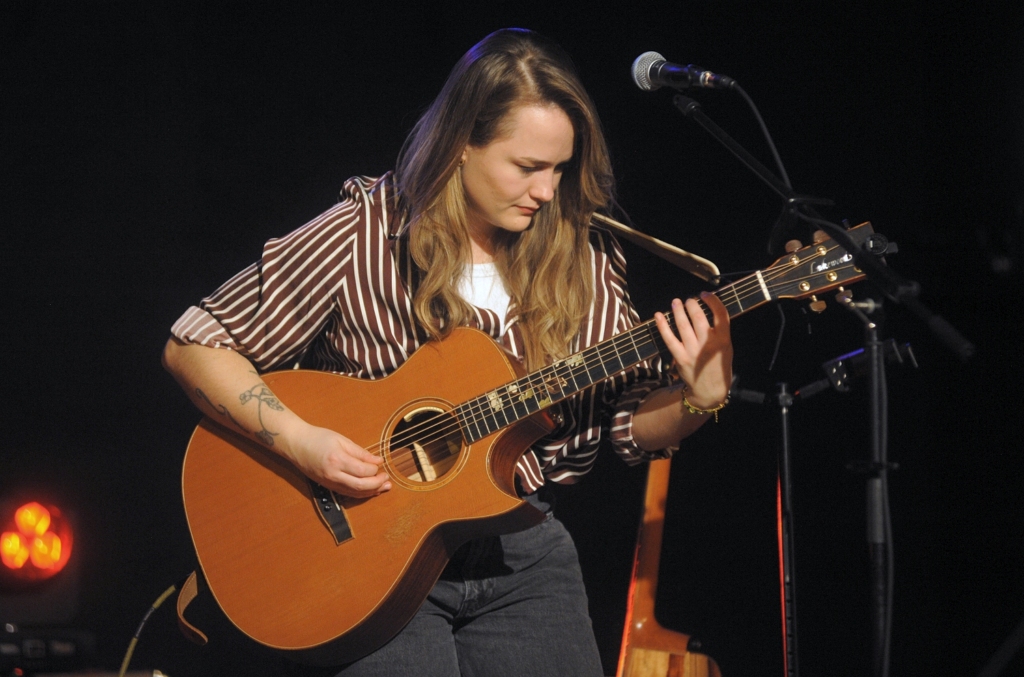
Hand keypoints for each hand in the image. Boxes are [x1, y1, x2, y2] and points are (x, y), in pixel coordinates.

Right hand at [284, 423, 391, 497]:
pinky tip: (370, 489)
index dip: (375, 470)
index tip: (381, 464)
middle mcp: (333, 475)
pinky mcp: (327, 486)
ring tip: (384, 486)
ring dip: (372, 491)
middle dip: (377, 484)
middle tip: (387, 478)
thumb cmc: (318, 438)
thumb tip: (377, 461)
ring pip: (355, 493)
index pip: (362, 471)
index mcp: (337, 460)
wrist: (296, 444)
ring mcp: (329, 482)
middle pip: (360, 486)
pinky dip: (360, 493)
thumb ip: (360, 452)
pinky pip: (347, 493)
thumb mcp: (341, 440)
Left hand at [653, 292, 733, 409]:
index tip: (705, 294)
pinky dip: (662, 326)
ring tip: (675, 302)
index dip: (712, 300)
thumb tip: (708, 309)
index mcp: (724, 340)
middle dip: (691, 304)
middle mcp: (708, 344)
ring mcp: (693, 351)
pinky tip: (658, 315)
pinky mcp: (680, 357)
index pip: (720, 314)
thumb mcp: (727, 348)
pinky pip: (669, 339)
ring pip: (683, 325)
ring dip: (678, 310)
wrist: (710, 390)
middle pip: (698, 317)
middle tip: (688, 300)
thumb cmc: (719, 366)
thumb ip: (720, 331)